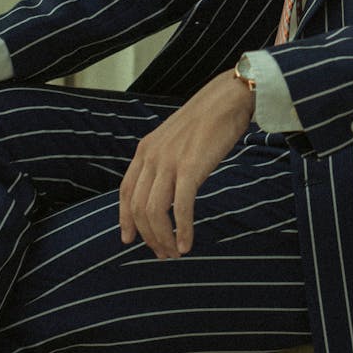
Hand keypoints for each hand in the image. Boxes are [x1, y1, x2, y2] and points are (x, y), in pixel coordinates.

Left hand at [119, 69, 254, 258]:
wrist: (227, 99)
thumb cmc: (207, 119)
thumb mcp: (175, 138)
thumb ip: (165, 158)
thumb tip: (166, 186)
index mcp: (145, 149)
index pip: (126, 192)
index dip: (125, 219)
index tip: (129, 239)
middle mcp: (151, 156)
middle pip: (139, 208)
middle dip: (148, 236)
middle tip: (162, 253)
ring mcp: (169, 162)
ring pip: (155, 212)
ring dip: (163, 238)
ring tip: (174, 252)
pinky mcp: (190, 168)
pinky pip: (181, 207)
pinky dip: (182, 230)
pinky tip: (187, 244)